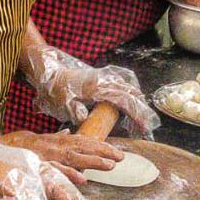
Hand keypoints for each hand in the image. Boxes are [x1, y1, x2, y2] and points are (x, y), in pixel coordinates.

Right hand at [4, 129, 123, 181]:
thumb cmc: (13, 147)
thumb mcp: (36, 139)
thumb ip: (54, 138)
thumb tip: (69, 133)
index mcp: (54, 141)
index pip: (82, 142)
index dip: (100, 147)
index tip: (116, 153)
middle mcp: (52, 146)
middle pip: (81, 147)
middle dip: (102, 152)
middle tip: (121, 158)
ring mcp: (44, 155)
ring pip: (72, 157)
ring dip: (91, 161)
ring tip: (109, 165)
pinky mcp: (35, 165)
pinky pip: (53, 170)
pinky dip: (68, 173)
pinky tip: (81, 178)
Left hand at [22, 46, 158, 137]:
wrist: (50, 73)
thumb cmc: (55, 89)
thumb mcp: (61, 102)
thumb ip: (73, 109)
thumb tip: (83, 117)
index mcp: (97, 87)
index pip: (123, 100)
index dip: (135, 113)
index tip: (144, 127)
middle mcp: (104, 81)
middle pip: (130, 94)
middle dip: (141, 111)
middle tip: (148, 127)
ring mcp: (104, 78)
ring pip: (128, 89)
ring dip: (137, 103)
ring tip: (143, 119)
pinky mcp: (102, 79)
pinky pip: (122, 86)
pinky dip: (130, 95)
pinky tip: (132, 103)